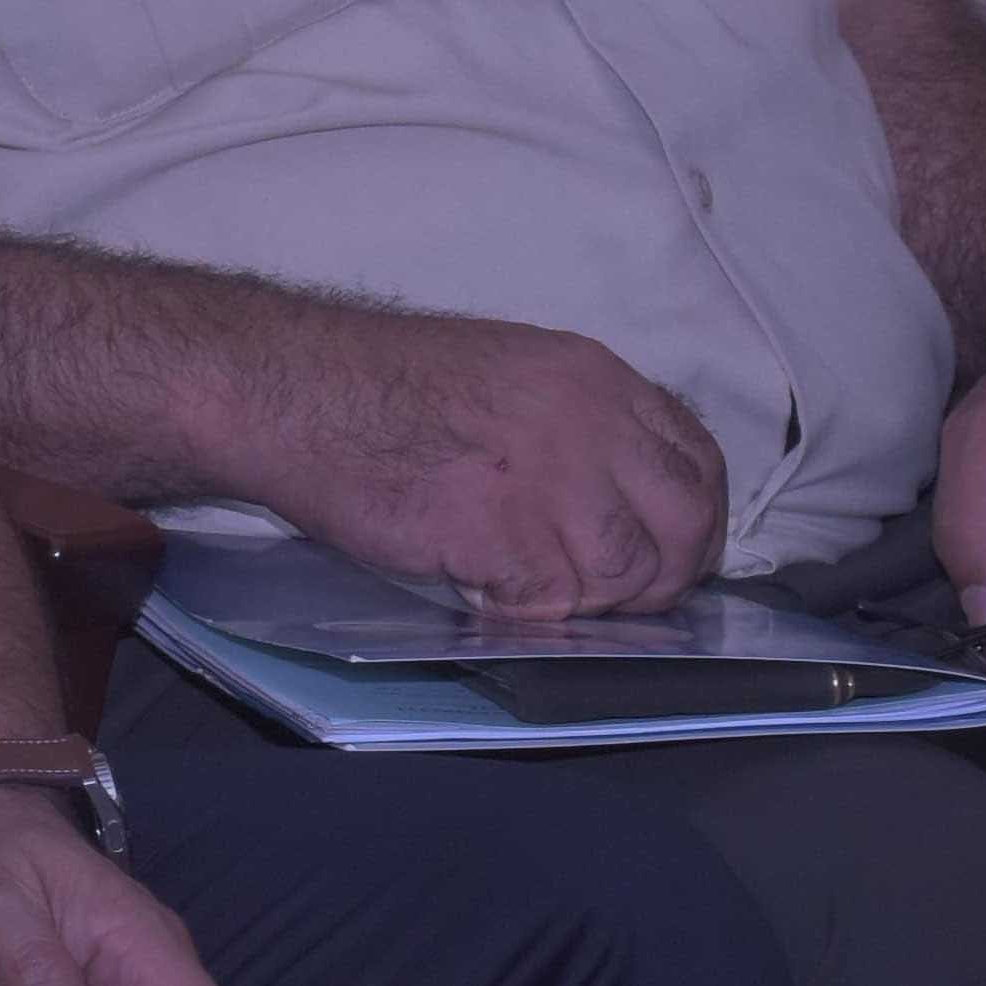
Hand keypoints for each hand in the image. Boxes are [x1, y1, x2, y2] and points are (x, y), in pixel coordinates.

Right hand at [263, 312, 725, 618]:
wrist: (288, 390)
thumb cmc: (372, 385)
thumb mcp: (509, 373)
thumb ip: (576, 423)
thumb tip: (612, 497)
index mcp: (596, 377)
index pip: (698, 460)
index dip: (693, 522)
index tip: (666, 554)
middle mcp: (591, 422)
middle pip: (684, 523)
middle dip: (661, 578)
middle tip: (612, 599)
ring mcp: (550, 478)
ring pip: (623, 574)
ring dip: (584, 601)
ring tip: (527, 590)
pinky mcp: (500, 532)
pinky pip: (549, 603)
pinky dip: (520, 612)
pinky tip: (482, 590)